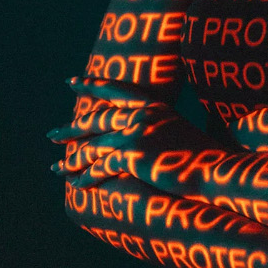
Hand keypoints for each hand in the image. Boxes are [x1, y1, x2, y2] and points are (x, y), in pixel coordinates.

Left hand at [48, 77, 226, 193]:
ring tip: (56, 170)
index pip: (116, 90)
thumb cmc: (201, 157)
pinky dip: (88, 178)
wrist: (216, 171)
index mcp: (153, 105)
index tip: (71, 81)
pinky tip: (77, 185)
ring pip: (94, 147)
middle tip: (51, 134)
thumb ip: (154, 128)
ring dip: (73, 161)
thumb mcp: (176, 133)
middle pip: (97, 120)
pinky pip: (102, 167)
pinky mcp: (133, 155)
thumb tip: (134, 134)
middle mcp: (142, 115)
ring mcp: (137, 133)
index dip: (92, 85)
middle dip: (71, 129)